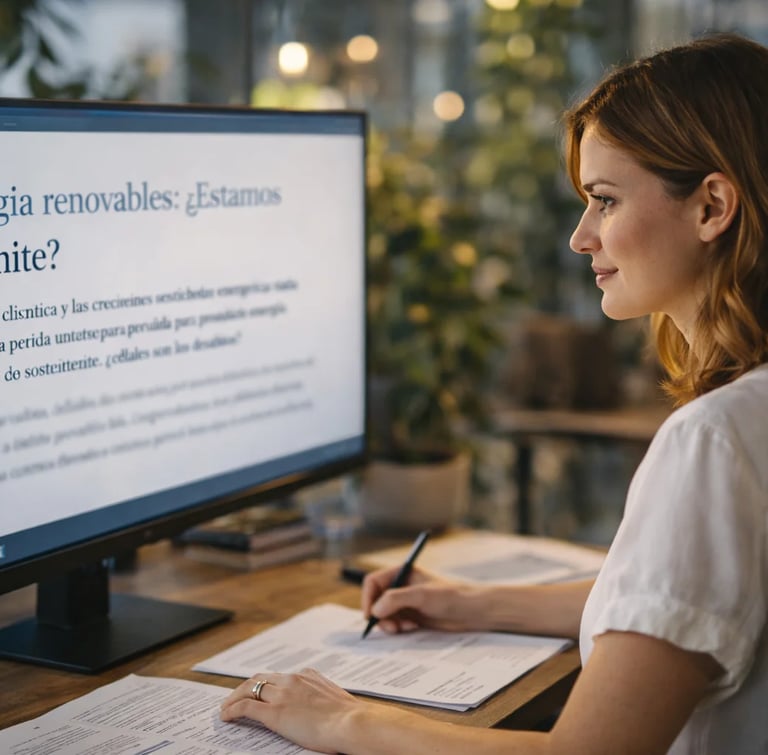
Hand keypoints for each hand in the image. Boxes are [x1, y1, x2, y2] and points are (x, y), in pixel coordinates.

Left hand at [220, 668, 370, 752]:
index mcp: (308, 676)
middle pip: (261, 678)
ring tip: (226, 707)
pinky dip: (232, 710)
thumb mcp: (335, 699)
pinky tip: (226, 716)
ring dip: (234, 697)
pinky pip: (246, 707)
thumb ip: (322, 696)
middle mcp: (292, 680)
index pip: (280, 677)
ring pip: (249, 689)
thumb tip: (323, 707)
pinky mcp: (274, 712)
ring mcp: (282, 695)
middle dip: (246, 687)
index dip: (266, 684)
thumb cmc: (348, 717)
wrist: (350, 723)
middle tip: (236, 697)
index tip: (260, 691)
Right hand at [361, 565, 483, 633]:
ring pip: (384, 614)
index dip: (368, 598)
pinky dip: (398, 628)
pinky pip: (395, 623)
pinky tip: (412, 628)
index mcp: (401, 572)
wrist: (473, 611)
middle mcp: (401, 586)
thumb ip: (396, 599)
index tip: (370, 615)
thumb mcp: (422, 595)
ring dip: (390, 623)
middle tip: (391, 627)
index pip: (373, 582)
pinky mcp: (412, 616)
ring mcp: (406, 602)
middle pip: (376, 600)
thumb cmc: (451, 596)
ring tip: (405, 628)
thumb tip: (375, 610)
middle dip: (380, 615)